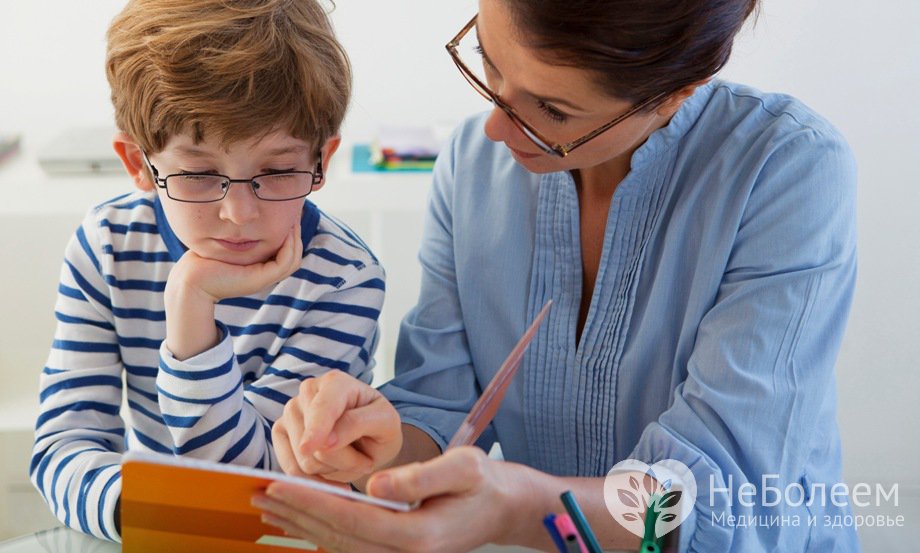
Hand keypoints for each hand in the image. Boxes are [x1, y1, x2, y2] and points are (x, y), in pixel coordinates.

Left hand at [164, 225, 302, 359]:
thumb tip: (242, 215)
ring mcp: (264, 279)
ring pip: (294, 259)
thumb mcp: (227, 243)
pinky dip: (289, 246)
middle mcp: (265, 275)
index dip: (290, 234)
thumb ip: (239, 234)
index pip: (285, 252)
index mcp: (259, 268)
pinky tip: (285, 230)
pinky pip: (286, 261)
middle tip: (295, 213)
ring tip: (293, 220)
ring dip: (296, 238)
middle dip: (296, 233)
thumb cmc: (204, 259)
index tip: (287, 213)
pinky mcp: (260, 279)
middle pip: (294, 255)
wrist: (191, 279)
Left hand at [253, 447, 542, 552]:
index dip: (312, 502)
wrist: (503, 508)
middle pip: (338, 537)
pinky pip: (349, 545)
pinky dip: (319, 532)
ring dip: (301, 526)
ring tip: (267, 507)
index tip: (278, 484)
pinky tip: (299, 521)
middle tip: (258, 492)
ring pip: (339, 545)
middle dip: (296, 514)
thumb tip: (375, 484)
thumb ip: (422, 476)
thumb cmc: (483, 483)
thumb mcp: (464, 468)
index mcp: (418, 535)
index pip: (352, 518)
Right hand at [272, 371, 402, 482]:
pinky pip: (291, 469)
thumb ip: (357, 425)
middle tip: (363, 459)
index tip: (309, 448)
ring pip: (302, 459)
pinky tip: (332, 471)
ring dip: (331, 470)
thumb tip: (325, 442)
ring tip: (348, 459)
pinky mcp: (280, 433)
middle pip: (313, 442)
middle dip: (341, 460)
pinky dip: (315, 479)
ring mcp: (291, 411)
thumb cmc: (379, 426)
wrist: (368, 436)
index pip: (322, 409)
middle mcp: (308, 391)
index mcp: (336, 383)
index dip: (315, 429)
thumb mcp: (385, 422)